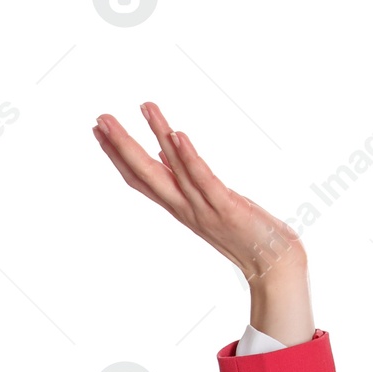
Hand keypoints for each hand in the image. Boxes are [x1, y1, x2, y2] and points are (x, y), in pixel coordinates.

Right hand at [92, 101, 304, 281]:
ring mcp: (204, 208)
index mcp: (179, 206)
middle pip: (145, 174)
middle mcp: (185, 208)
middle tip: (101, 117)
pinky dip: (190, 158)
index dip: (116, 156)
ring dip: (159, 135)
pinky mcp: (227, 208)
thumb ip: (185, 180)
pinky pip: (204, 180)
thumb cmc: (245, 232)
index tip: (98, 130)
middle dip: (121, 145)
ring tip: (146, 107)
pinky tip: (179, 136)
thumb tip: (166, 152)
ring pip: (173, 170)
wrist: (274, 264)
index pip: (139, 179)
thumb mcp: (208, 204)